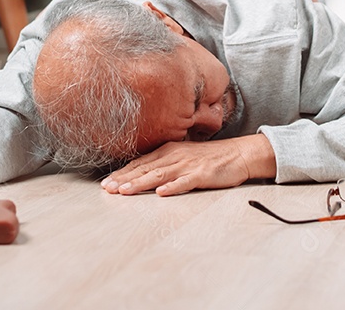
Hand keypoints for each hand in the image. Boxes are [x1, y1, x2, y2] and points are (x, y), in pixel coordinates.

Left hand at [101, 135, 275, 196]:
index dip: (122, 172)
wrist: (238, 153)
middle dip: (124, 178)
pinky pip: (185, 182)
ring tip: (125, 190)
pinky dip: (172, 187)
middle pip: (146, 168)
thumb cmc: (210, 157)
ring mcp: (188, 165)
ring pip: (160, 175)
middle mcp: (175, 156)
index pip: (141, 162)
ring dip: (141, 182)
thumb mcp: (183, 155)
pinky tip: (161, 193)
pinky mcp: (202, 174)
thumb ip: (165, 163)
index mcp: (169, 151)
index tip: (106, 183)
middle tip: (107, 188)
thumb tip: (143, 173)